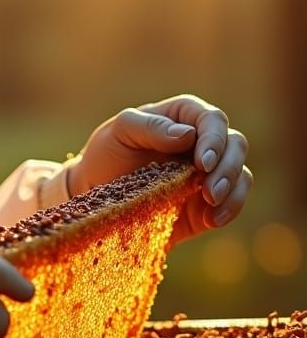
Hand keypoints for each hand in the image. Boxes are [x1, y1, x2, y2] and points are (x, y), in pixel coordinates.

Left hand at [67, 94, 251, 246]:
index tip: (202, 162)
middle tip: (210, 190)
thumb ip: (150, 126)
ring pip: (240, 173)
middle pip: (235, 144)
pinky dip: (229, 209)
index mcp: (182, 117)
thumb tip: (187, 134)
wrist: (96, 192)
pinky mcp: (208, 201)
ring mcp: (207, 172)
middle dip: (228, 167)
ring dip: (233, 190)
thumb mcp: (120, 131)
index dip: (214, 138)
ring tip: (211, 204)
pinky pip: (233, 201)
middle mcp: (201, 141)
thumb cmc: (107, 153)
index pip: (211, 119)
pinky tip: (211, 220)